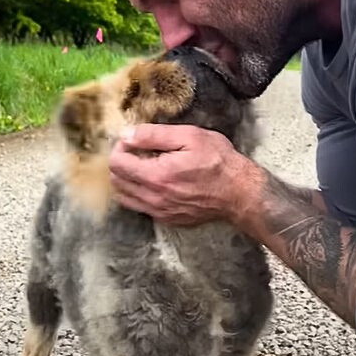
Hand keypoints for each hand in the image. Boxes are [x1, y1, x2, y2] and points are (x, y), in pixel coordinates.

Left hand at [109, 124, 253, 224]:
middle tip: (137, 151)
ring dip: (126, 179)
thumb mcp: (189, 136)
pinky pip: (140, 207)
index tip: (134, 140)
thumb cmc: (218, 161)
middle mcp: (153, 198)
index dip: (121, 147)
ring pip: (124, 197)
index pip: (116, 163)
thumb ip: (153, 135)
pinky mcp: (167, 219)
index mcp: (156, 175)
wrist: (239, 192)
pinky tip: (155, 181)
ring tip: (143, 166)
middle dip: (120, 162)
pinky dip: (138, 193)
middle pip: (116, 181)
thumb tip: (126, 135)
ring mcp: (159, 212)